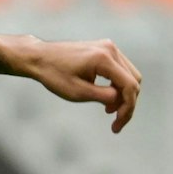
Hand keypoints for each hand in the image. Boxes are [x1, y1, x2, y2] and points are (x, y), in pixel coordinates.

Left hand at [21, 37, 143, 132]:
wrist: (38, 57)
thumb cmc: (54, 75)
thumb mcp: (77, 92)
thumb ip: (103, 96)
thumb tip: (123, 100)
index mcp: (104, 58)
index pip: (129, 85)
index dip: (128, 108)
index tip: (117, 126)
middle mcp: (111, 49)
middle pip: (134, 80)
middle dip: (127, 103)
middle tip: (114, 120)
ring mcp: (109, 47)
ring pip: (129, 75)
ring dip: (123, 94)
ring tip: (108, 110)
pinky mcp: (105, 49)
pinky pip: (121, 69)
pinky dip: (117, 85)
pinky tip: (107, 97)